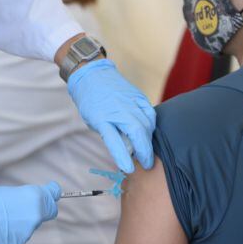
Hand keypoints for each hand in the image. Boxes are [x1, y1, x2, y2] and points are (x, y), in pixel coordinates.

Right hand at [0, 182, 60, 243]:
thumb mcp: (12, 191)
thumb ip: (30, 197)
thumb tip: (39, 198)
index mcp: (35, 197)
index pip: (53, 198)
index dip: (51, 196)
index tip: (50, 194)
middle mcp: (35, 215)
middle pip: (47, 213)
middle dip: (40, 210)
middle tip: (24, 207)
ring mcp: (28, 231)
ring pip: (32, 225)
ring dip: (24, 221)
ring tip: (5, 216)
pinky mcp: (19, 242)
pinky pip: (21, 235)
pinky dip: (15, 231)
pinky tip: (1, 226)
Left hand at [67, 58, 155, 172]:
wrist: (92, 74)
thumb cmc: (91, 101)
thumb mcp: (94, 121)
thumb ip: (110, 134)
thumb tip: (127, 149)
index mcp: (101, 118)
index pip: (113, 141)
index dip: (122, 156)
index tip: (130, 169)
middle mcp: (117, 109)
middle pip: (136, 132)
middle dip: (144, 151)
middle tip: (147, 163)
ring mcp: (129, 101)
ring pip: (146, 123)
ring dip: (148, 139)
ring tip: (147, 151)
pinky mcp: (138, 96)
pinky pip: (150, 113)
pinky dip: (151, 125)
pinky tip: (149, 132)